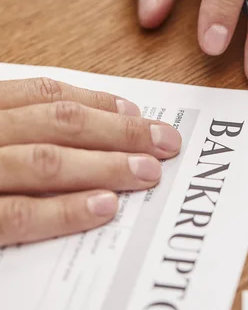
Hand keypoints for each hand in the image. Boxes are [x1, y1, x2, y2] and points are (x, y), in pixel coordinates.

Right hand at [0, 78, 180, 245]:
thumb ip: (22, 130)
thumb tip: (90, 127)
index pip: (43, 95)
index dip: (96, 101)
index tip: (136, 111)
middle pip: (58, 124)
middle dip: (118, 131)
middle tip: (164, 143)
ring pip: (47, 162)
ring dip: (105, 165)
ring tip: (148, 173)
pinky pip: (21, 214)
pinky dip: (65, 209)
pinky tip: (106, 206)